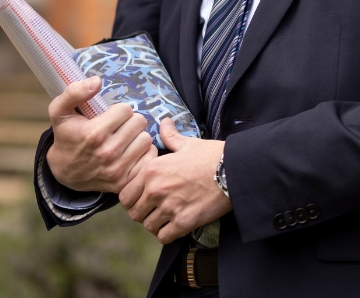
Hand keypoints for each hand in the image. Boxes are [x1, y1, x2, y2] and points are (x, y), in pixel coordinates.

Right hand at [45, 76, 156, 192]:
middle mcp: (107, 153)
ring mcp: (117, 169)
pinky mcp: (125, 181)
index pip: (126, 110)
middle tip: (118, 128)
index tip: (109, 118)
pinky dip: (144, 153)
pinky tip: (130, 152)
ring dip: (137, 137)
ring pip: (146, 139)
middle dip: (129, 122)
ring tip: (124, 139)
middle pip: (139, 123)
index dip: (118, 111)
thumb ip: (74, 92)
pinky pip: (150, 157)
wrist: (64, 172)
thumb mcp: (60, 111)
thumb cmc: (66, 136)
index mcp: (94, 134)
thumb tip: (97, 81)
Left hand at [119, 118, 230, 243]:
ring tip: (165, 218)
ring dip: (155, 224)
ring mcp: (169, 207)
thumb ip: (170, 136)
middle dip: (142, 213)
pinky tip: (175, 226)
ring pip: (148, 226)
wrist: (234, 169)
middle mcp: (156, 189)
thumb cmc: (212, 155)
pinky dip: (167, 234)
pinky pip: (163, 236)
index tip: (142, 198)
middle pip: (134, 214)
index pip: (125, 195)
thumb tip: (164, 122)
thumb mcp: (188, 143)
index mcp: (152, 170)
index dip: (132, 198)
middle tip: (154, 210)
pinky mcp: (183, 221)